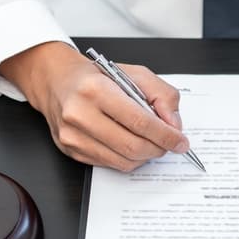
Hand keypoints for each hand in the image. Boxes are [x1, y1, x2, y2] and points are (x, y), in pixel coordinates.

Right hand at [0, 42, 189, 170]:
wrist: (57, 82)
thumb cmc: (96, 77)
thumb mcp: (134, 74)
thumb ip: (161, 95)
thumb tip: (173, 124)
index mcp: (96, 90)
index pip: (140, 122)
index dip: (166, 136)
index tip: (181, 141)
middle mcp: (80, 114)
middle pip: (132, 146)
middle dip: (159, 148)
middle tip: (169, 144)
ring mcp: (73, 136)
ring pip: (123, 161)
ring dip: (145, 156)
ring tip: (151, 143)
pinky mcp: (71, 151)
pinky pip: (110, 164)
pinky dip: (128, 159)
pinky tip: (131, 145)